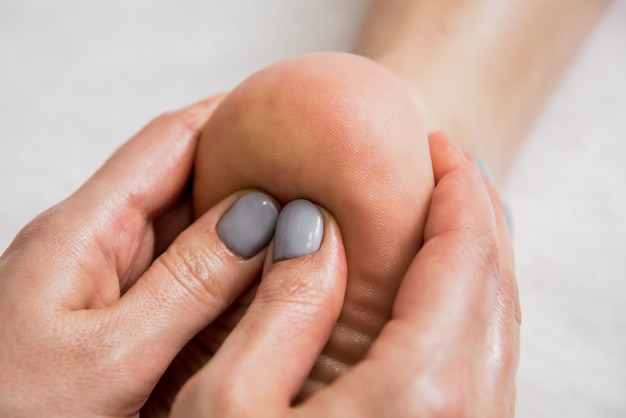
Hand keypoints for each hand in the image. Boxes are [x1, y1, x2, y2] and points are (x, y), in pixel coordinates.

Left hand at [0, 96, 347, 416]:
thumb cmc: (11, 417)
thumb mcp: (110, 356)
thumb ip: (188, 285)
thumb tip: (258, 220)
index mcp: (80, 232)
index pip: (168, 142)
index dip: (229, 115)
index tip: (284, 108)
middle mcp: (93, 245)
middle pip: (180, 180)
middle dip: (245, 170)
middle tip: (309, 173)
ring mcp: (103, 280)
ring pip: (184, 229)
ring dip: (239, 224)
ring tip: (297, 219)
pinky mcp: (112, 314)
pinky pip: (179, 274)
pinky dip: (222, 269)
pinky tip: (256, 277)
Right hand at [170, 132, 520, 416]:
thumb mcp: (227, 407)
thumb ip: (281, 307)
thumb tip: (317, 233)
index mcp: (419, 395)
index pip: (465, 259)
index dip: (459, 192)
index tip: (439, 145)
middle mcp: (467, 415)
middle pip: (497, 285)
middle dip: (479, 213)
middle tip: (450, 166)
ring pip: (500, 322)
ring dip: (481, 256)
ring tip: (452, 213)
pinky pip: (487, 356)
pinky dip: (475, 303)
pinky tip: (445, 288)